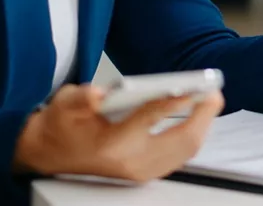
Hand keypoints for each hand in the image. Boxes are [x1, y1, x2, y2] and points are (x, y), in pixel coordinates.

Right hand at [12, 83, 224, 182]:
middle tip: (213, 92)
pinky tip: (199, 119)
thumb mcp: (64, 104)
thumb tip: (99, 93)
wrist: (48, 154)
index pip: (149, 119)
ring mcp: (140, 171)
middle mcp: (130, 161)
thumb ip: (82, 98)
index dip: (174, 101)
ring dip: (202, 126)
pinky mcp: (145, 173)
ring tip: (211, 101)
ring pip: (185, 151)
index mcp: (111, 142)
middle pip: (180, 140)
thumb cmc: (60, 125)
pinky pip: (180, 157)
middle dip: (202, 115)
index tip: (194, 88)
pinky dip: (193, 137)